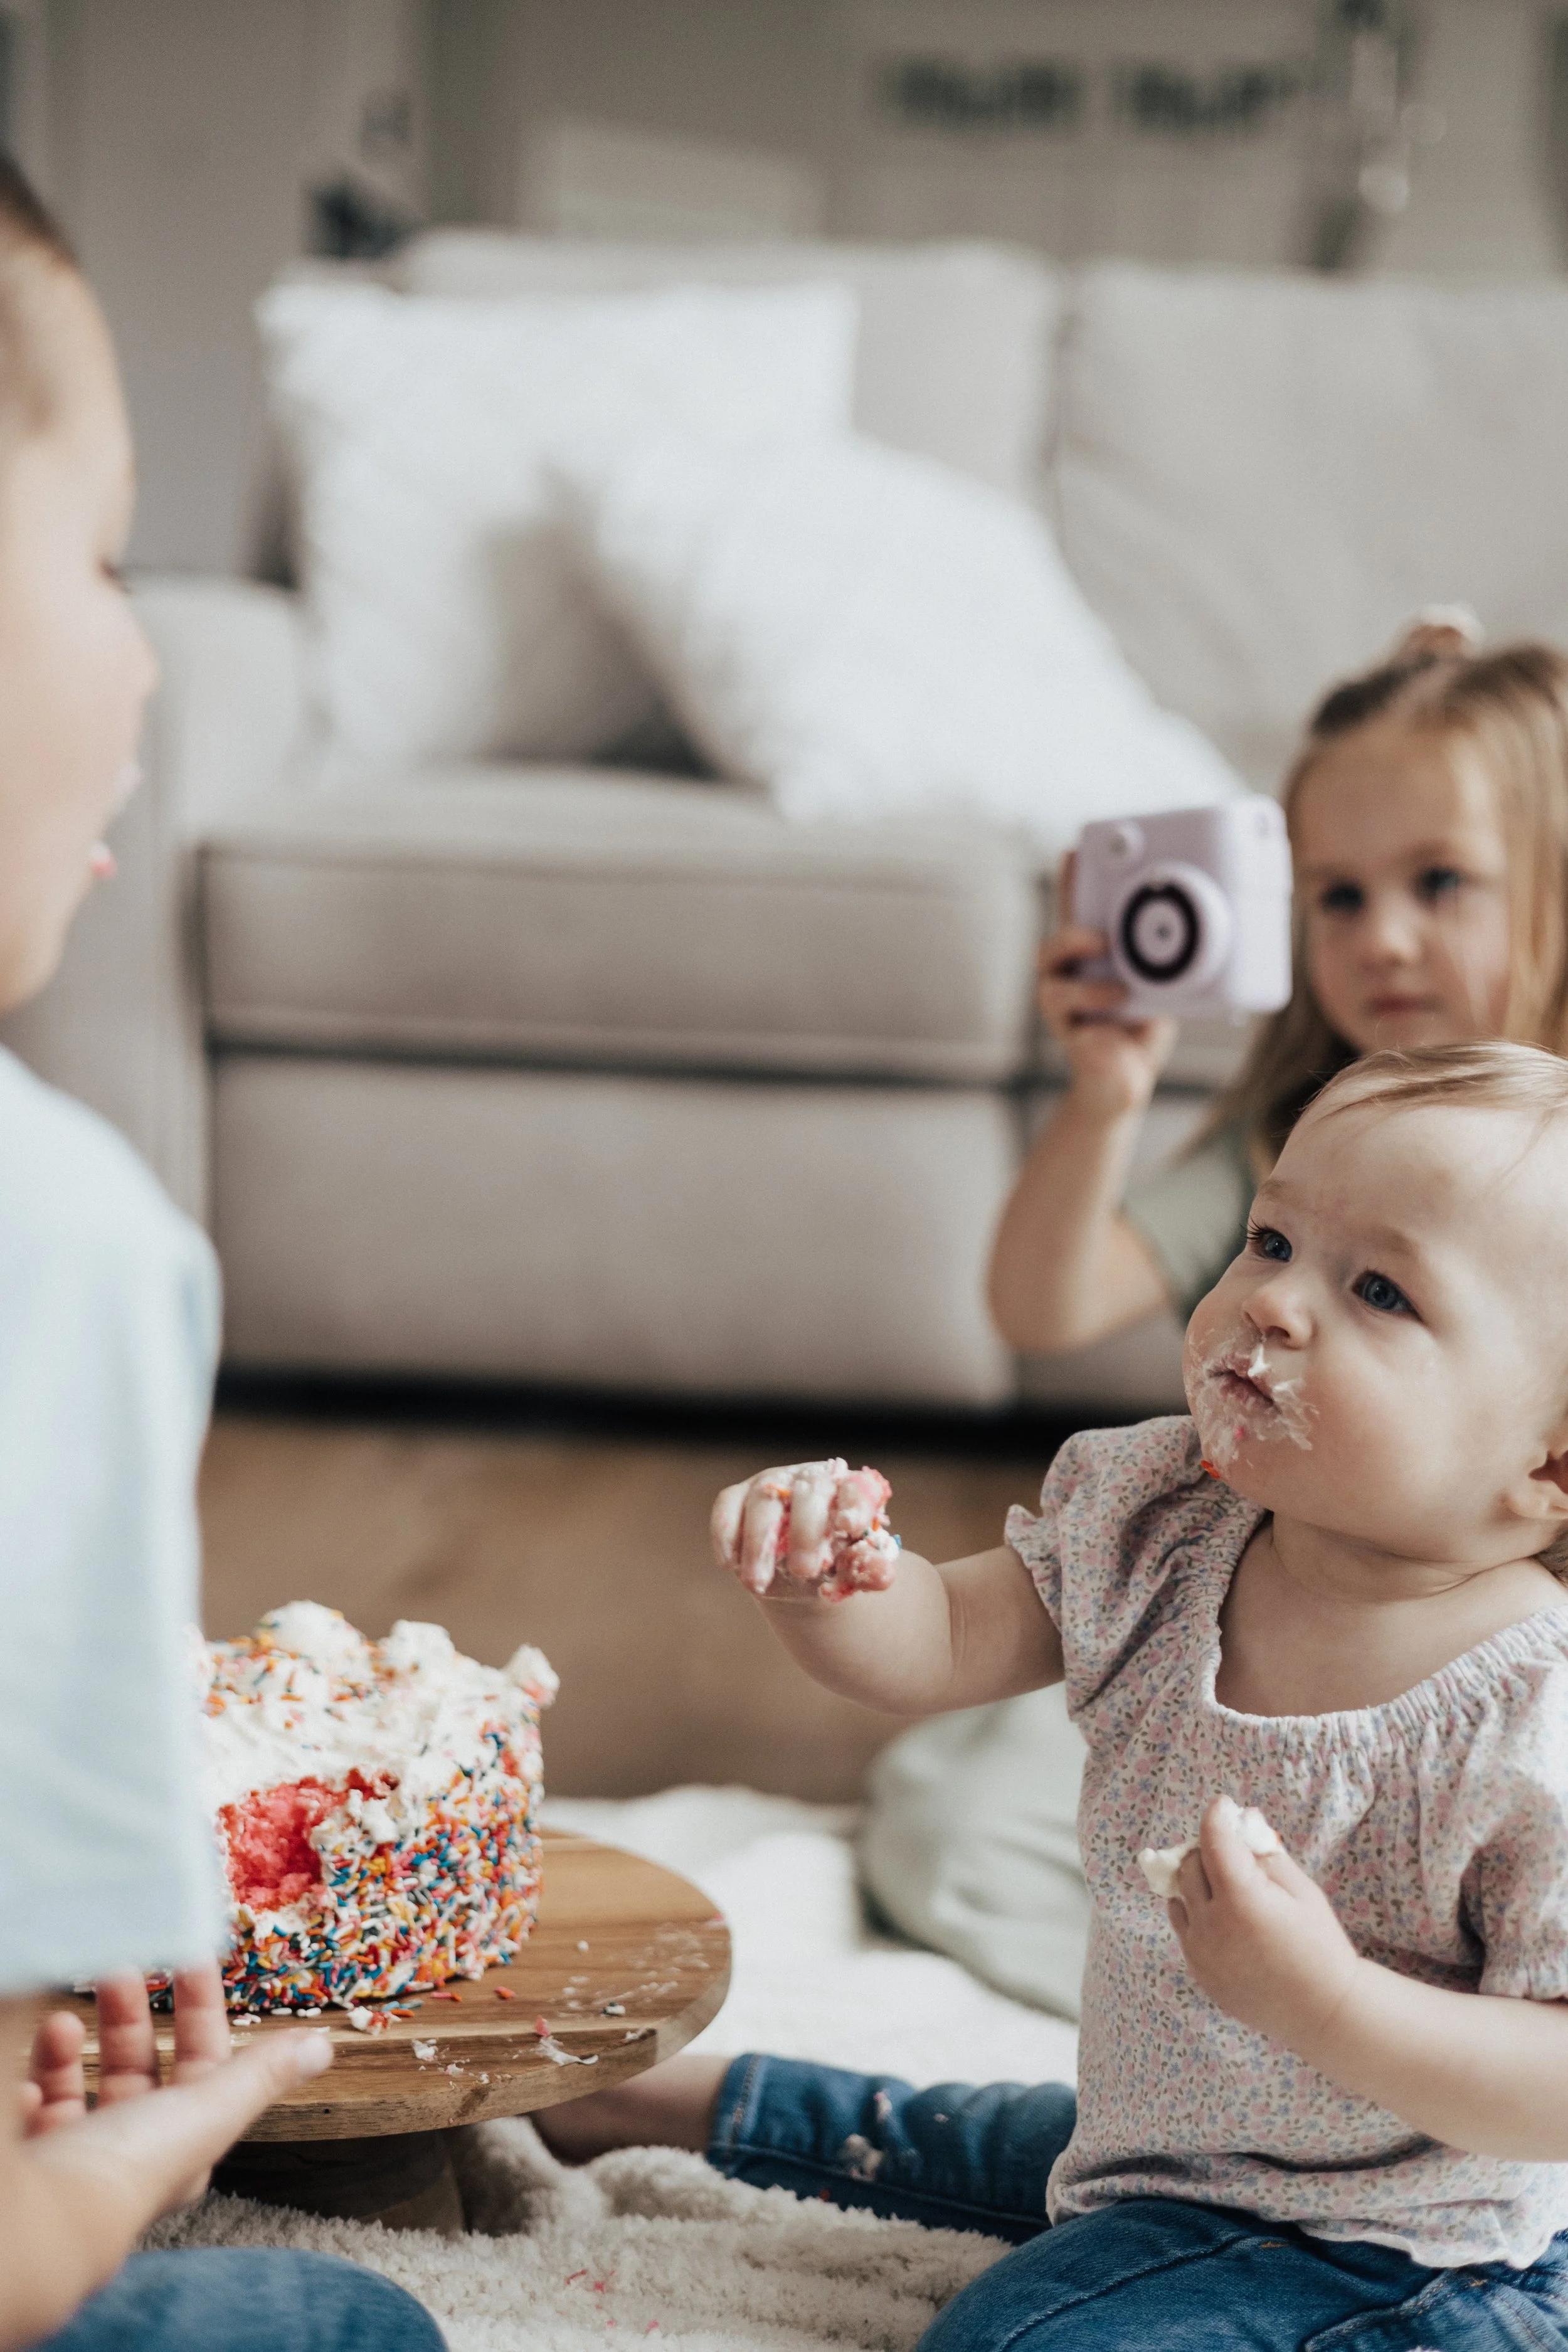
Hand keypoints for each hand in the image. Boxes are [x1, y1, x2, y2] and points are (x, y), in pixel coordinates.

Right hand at [15, 1963, 332, 2215]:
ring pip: (76, 2088)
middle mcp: (128, 2153)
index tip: (189, 1959)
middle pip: (133, 2072)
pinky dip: (31, 2087)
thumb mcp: (207, 2111)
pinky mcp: (28, 2161)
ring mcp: (72, 2157)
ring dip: (71, 2049)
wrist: (31, 2226)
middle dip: (127, 2018)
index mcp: (180, 2144)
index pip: (201, 2067)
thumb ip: (260, 2075)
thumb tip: (322, 2047)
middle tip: (118, 1970)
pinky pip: (31, 2114)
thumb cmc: (123, 2173)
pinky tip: (26, 2085)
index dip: (200, 2013)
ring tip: (61, 2023)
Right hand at [710, 1459, 897, 1599]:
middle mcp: (809, 1480)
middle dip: (804, 1533)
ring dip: (759, 1544)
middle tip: (804, 1571)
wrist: (798, 1566)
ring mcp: (770, 1484)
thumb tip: (884, 1576)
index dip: (853, 1504)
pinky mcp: (738, 1496)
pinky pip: (727, 1507)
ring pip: (763, 1502)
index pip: (855, 1489)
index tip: (848, 1527)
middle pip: (807, 1493)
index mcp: (847, 1491)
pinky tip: (730, 1564)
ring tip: (757, 1583)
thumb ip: (865, 1570)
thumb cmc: (832, 1561)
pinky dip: (726, 1535)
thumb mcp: (851, 1568)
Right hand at [1040, 854, 1176, 1114]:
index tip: (1075, 851)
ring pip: (1048, 968)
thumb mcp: (1160, 985)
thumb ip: (1166, 961)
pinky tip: (1118, 995)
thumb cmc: (1141, 1028)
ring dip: (1077, 952)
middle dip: (1072, 925)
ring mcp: (1061, 1002)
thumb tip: (1210, 929)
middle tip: (1101, 928)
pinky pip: (1063, 1004)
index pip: (1078, 913)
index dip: (1073, 882)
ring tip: (1109, 959)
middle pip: (1054, 938)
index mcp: (1091, 958)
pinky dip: (1092, 996)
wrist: (1126, 1081)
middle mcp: (1069, 975)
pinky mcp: (1064, 1029)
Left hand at [1168, 1796, 1362, 2054]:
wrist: (1322, 2011)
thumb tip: (1245, 1822)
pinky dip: (1194, 1910)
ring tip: (1225, 1882)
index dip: (1217, 1816)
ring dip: (1196, 1880)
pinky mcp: (1198, 1971)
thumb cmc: (1320, 1947)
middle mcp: (1212, 1924)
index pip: (1213, 1840)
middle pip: (1190, 1865)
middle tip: (1230, 1847)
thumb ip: (1267, 1855)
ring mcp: (1200, 1951)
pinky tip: (1221, 1913)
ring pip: (1179, 1895)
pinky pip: (1183, 1927)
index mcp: (1241, 1900)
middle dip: (1207, 1848)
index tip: (1223, 1805)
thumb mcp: (1302, 1892)